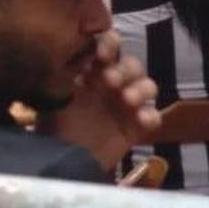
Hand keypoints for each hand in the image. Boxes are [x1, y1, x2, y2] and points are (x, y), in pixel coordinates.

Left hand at [43, 31, 159, 170]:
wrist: (61, 163)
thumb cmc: (54, 126)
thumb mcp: (54, 94)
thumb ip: (67, 71)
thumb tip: (80, 52)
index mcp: (92, 72)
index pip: (108, 46)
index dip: (110, 44)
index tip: (101, 55)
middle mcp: (112, 85)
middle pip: (132, 64)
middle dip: (125, 69)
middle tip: (110, 81)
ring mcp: (126, 106)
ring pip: (147, 86)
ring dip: (141, 88)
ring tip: (127, 100)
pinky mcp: (136, 127)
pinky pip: (154, 115)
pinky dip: (150, 115)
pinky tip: (140, 119)